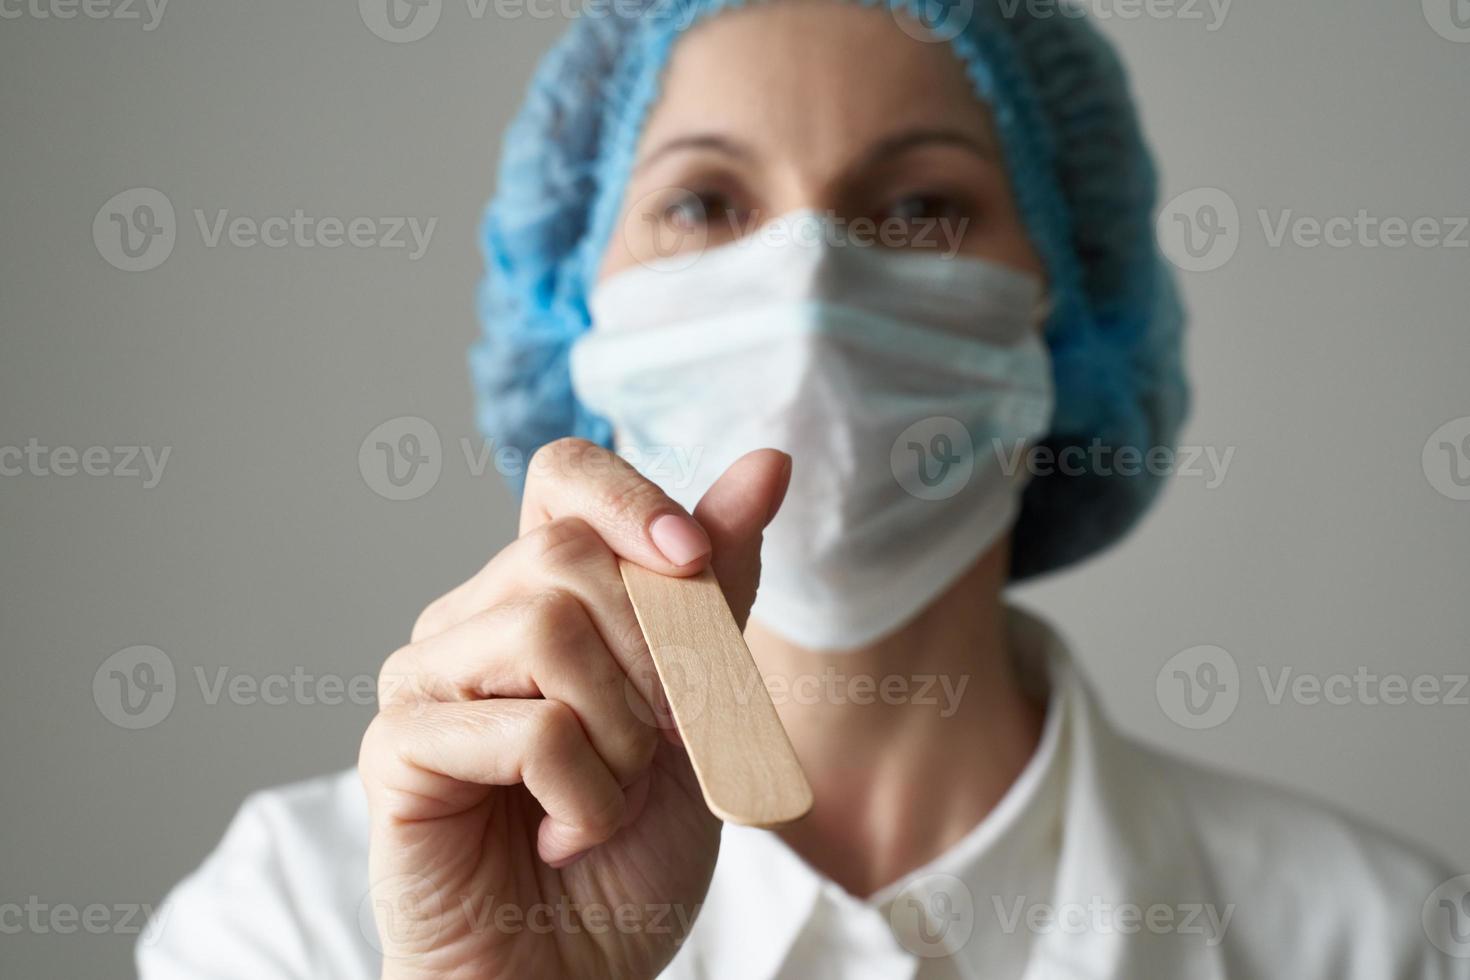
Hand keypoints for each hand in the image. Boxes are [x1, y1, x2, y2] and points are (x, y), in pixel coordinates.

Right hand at [358, 438, 790, 979]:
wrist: (576, 975)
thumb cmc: (632, 850)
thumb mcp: (702, 708)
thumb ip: (716, 591)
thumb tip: (768, 463)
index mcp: (538, 595)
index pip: (564, 474)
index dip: (636, 503)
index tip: (695, 566)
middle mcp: (471, 620)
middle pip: (568, 556)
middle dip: (655, 660)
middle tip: (658, 746)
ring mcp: (424, 680)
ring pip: (548, 628)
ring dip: (622, 736)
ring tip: (607, 798)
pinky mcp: (397, 750)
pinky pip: (527, 726)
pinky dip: (585, 795)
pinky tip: (566, 837)